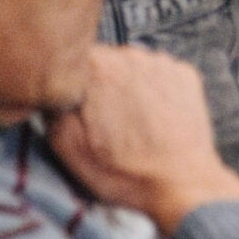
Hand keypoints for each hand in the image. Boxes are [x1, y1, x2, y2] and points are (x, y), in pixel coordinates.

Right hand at [46, 46, 238, 233]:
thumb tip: (52, 92)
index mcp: (99, 68)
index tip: (72, 103)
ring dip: (126, 87)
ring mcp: (163, 63)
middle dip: (97, 85)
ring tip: (128, 124)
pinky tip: (152, 119)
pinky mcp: (186, 74)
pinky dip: (153, 91)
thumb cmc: (125, 171)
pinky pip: (159, 75)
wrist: (181, 182)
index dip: (68, 82)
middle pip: (103, 61)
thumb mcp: (67, 147)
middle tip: (100, 120)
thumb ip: (52, 108)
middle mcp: (133, 56)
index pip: (71, 59)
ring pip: (132, 67)